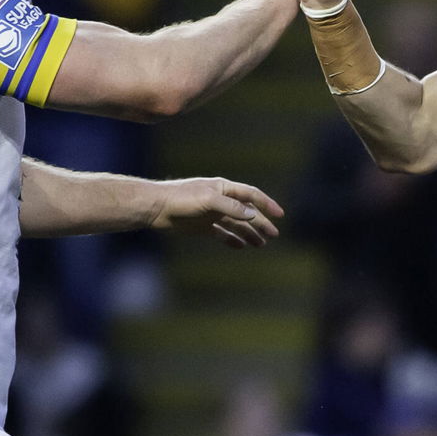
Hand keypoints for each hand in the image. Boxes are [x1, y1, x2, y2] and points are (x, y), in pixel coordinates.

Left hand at [149, 177, 283, 248]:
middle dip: (261, 223)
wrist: (156, 207)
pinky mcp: (202, 227)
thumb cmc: (181, 199)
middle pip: (246, 212)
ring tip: (261, 245)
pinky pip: (222, 234)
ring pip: (236, 225)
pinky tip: (241, 246)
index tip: (280, 215)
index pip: (251, 195)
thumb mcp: (209, 201)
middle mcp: (220, 200)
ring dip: (249, 234)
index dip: (266, 204)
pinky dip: (232, 240)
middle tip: (273, 235)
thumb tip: (253, 215)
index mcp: (224, 189)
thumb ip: (232, 208)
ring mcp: (212, 214)